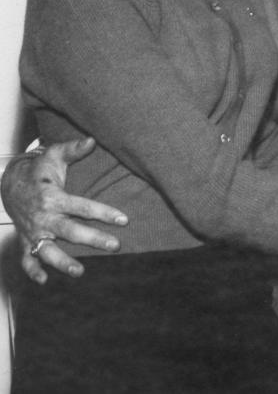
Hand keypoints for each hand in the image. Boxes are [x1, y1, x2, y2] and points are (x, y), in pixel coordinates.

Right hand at [1, 137, 127, 282]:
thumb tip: (92, 139)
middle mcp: (43, 217)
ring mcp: (32, 232)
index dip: (104, 213)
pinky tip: (44, 281)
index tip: (124, 220)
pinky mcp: (24, 241)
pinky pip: (25, 260)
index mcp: (53, 197)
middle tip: (115, 246)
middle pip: (71, 231)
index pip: (83, 207)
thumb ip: (73, 149)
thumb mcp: (54, 155)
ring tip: (80, 271)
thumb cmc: (39, 169)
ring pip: (47, 251)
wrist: (9, 183)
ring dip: (62, 263)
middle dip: (94, 239)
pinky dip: (32, 271)